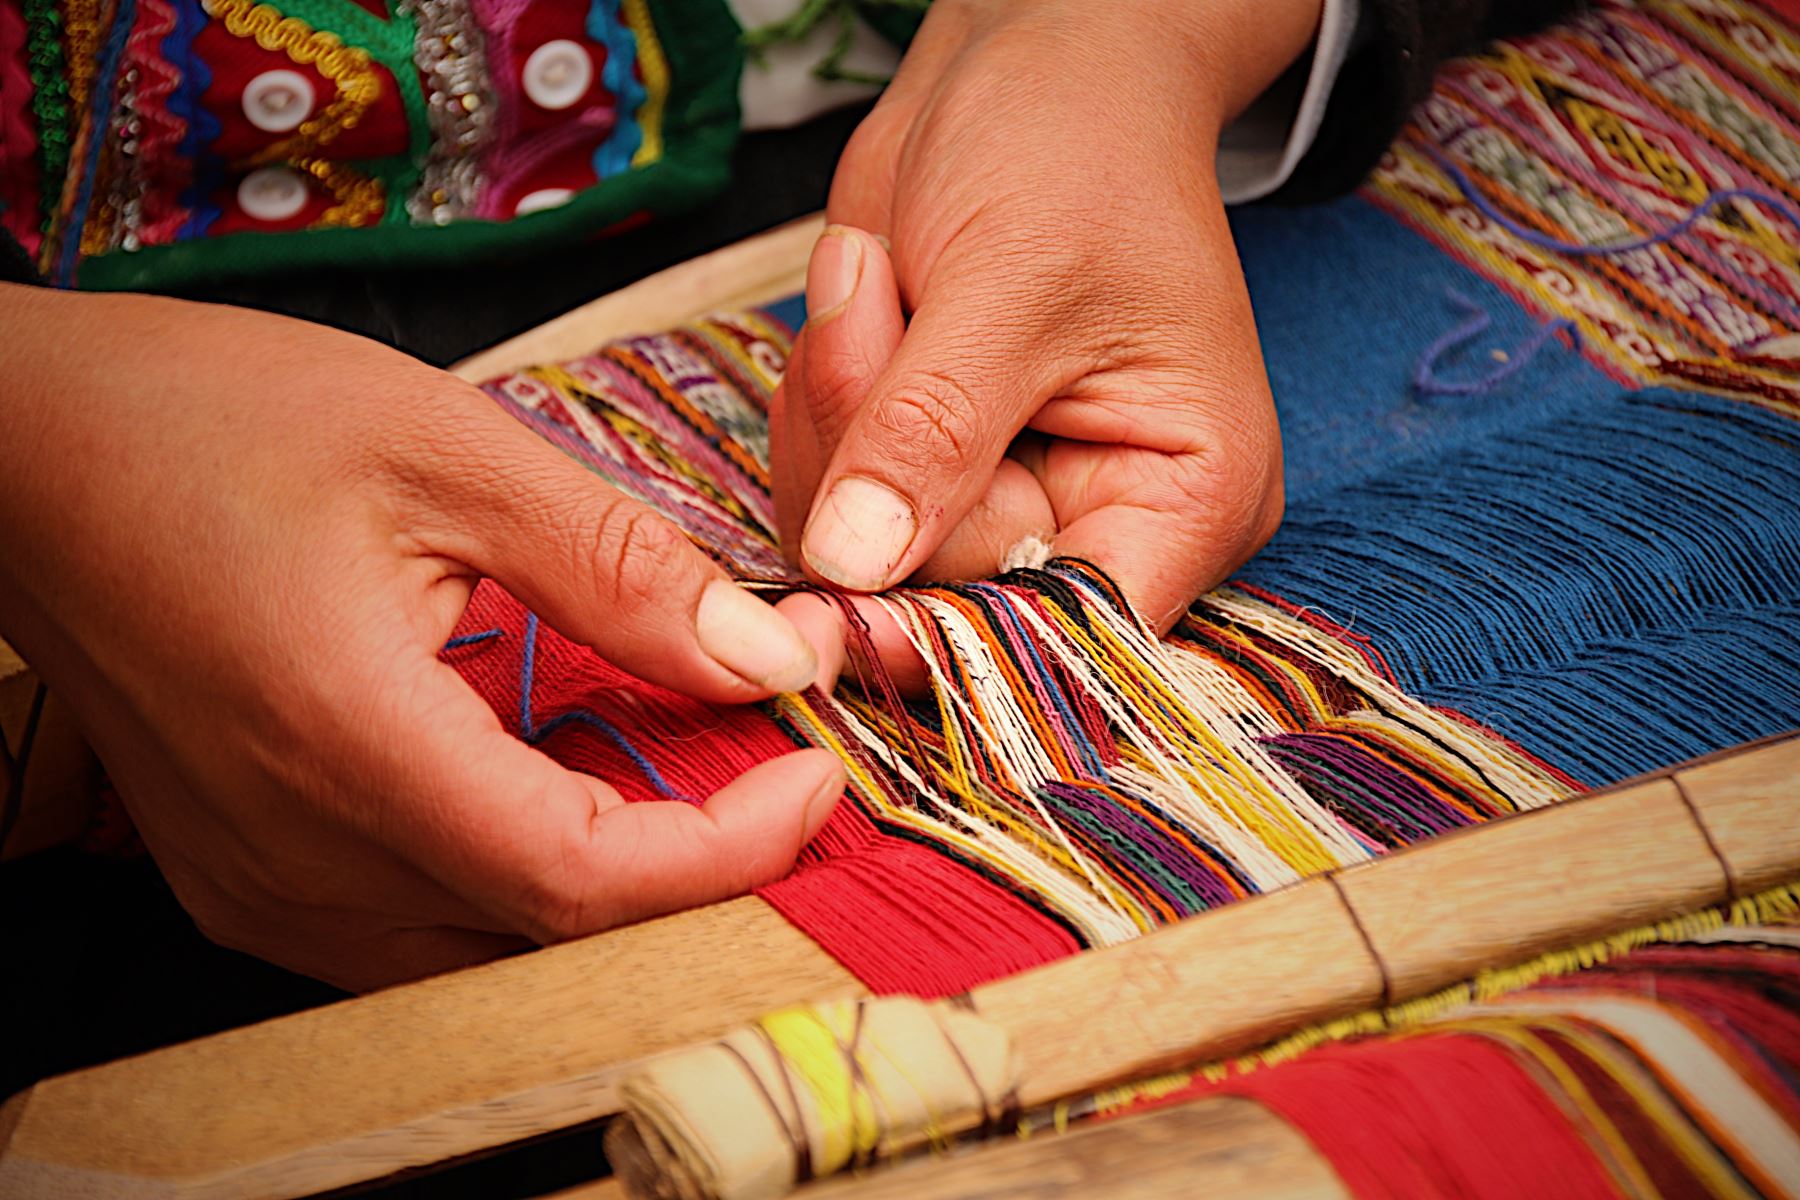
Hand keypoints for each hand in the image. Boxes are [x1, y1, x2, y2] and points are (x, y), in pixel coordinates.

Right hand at [0, 285, 844, 989]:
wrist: (31, 457)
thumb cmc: (216, 423)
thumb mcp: (447, 449)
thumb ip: (619, 569)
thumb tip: (769, 657)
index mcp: (347, 739)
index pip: (581, 880)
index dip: (728, 853)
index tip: (816, 777)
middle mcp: (296, 853)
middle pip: (549, 939)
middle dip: (697, 873)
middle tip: (777, 772)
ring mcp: (263, 886)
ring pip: (490, 956)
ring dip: (616, 889)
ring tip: (698, 782)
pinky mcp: (249, 880)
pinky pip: (421, 934)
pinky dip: (524, 884)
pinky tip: (570, 794)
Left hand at [771, 0, 1317, 682]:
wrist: (1032, 63)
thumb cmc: (1076, 146)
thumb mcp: (1008, 282)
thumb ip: (933, 431)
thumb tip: (856, 568)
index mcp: (1185, 498)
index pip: (1071, 634)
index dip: (958, 635)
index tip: (849, 608)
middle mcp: (1097, 521)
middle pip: (942, 593)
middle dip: (873, 458)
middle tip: (876, 303)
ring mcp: (1001, 499)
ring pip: (862, 554)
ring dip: (834, 415)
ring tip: (881, 278)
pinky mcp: (923, 470)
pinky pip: (824, 501)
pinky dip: (814, 409)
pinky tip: (861, 304)